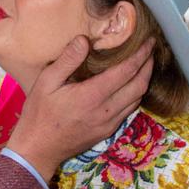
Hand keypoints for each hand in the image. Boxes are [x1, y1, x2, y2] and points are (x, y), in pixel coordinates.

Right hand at [6, 36, 154, 181]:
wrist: (38, 149)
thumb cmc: (39, 114)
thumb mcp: (46, 82)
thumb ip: (67, 60)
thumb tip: (84, 39)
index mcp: (92, 96)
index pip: (127, 71)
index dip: (141, 55)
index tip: (149, 41)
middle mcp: (106, 111)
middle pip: (139, 85)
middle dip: (148, 66)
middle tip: (150, 50)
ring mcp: (109, 123)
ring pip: (137, 99)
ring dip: (144, 81)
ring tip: (144, 65)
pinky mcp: (107, 131)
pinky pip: (129, 110)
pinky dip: (135, 94)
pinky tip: (130, 86)